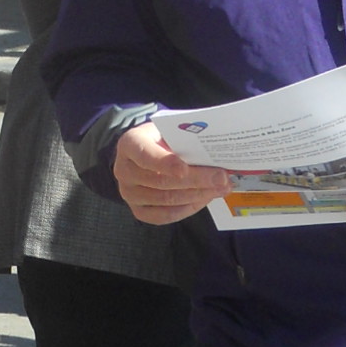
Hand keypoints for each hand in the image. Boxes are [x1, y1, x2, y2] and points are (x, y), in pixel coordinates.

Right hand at [112, 122, 228, 224]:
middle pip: (161, 181)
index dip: (165, 163)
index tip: (185, 169)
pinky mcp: (138, 210)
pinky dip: (188, 208)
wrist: (144, 152)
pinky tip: (205, 199)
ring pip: (166, 200)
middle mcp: (123, 170)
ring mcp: (129, 193)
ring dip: (198, 195)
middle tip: (221, 178)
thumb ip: (183, 140)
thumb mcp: (167, 131)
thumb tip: (214, 154)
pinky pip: (165, 216)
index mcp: (129, 144)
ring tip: (221, 188)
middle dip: (196, 180)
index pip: (145, 155)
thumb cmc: (160, 139)